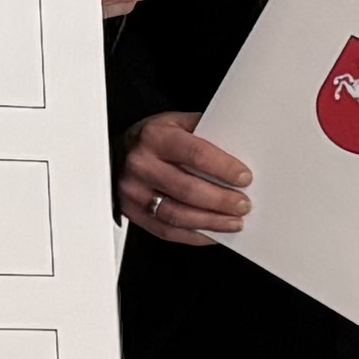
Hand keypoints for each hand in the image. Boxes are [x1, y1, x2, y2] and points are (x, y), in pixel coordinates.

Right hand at [122, 113, 250, 251]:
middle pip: (187, 188)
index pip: (195, 153)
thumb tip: (239, 147)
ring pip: (177, 214)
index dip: (223, 168)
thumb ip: (204, 132)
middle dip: (221, 200)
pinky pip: (166, 231)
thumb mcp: (175, 122)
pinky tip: (212, 233)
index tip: (244, 177)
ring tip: (233, 222)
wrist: (114, 152)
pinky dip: (194, 235)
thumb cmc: (151, 138)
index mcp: (156, 137)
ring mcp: (135, 192)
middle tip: (243, 204)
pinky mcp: (133, 213)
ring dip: (210, 222)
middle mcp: (142, 164)